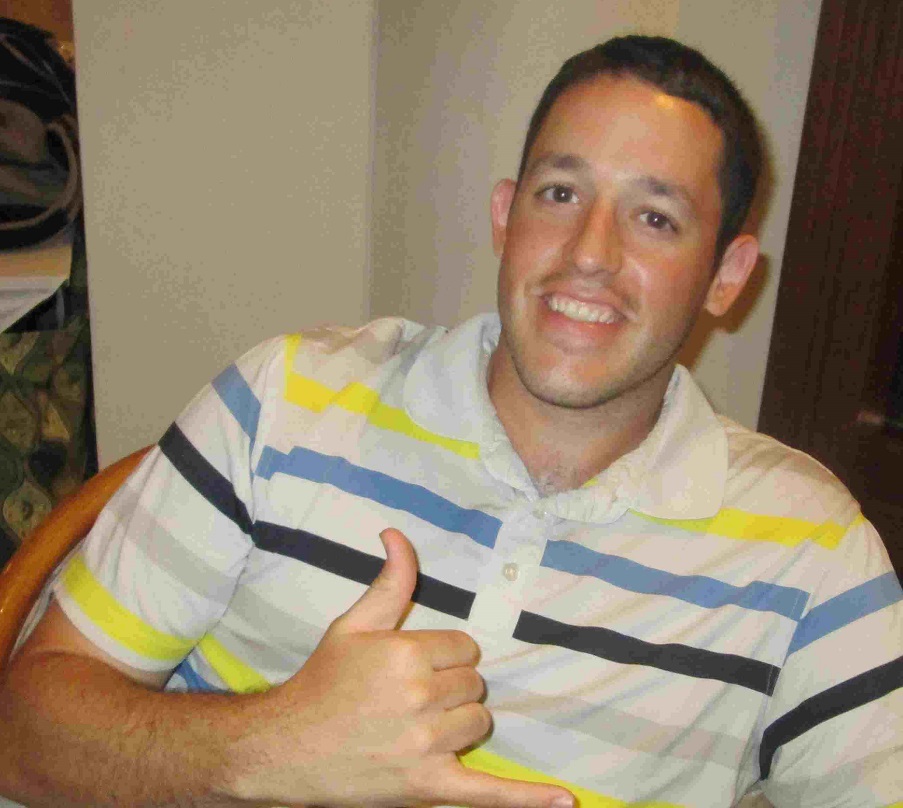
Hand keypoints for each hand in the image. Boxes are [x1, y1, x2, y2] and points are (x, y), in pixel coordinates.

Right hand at [229, 528, 573, 807]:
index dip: (443, 654)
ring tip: (417, 725)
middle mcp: (420, 698)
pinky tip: (564, 801)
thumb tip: (398, 534)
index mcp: (407, 654)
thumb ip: (390, 581)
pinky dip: (527, 800)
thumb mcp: (353, 624)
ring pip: (478, 722)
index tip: (416, 665)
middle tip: (410, 696)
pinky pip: (489, 794)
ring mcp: (426, 746)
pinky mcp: (429, 787)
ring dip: (458, 722)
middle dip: (450, 686)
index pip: (465, 647)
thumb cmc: (322, 682)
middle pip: (474, 684)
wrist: (286, 749)